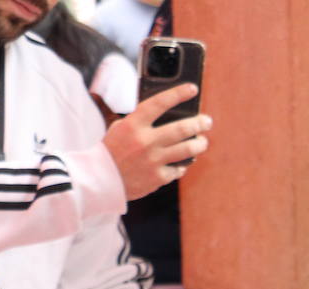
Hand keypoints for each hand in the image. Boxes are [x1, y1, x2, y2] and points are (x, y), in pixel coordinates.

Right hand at [103, 84, 211, 198]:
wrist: (101, 179)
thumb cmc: (113, 150)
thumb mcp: (121, 128)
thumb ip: (141, 120)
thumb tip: (169, 112)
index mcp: (133, 125)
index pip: (158, 103)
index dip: (177, 94)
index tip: (192, 89)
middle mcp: (145, 141)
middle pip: (181, 129)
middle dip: (199, 124)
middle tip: (207, 121)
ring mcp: (153, 160)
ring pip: (187, 150)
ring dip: (200, 144)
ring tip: (202, 141)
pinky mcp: (158, 177)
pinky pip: (179, 168)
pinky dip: (183, 164)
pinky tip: (183, 161)